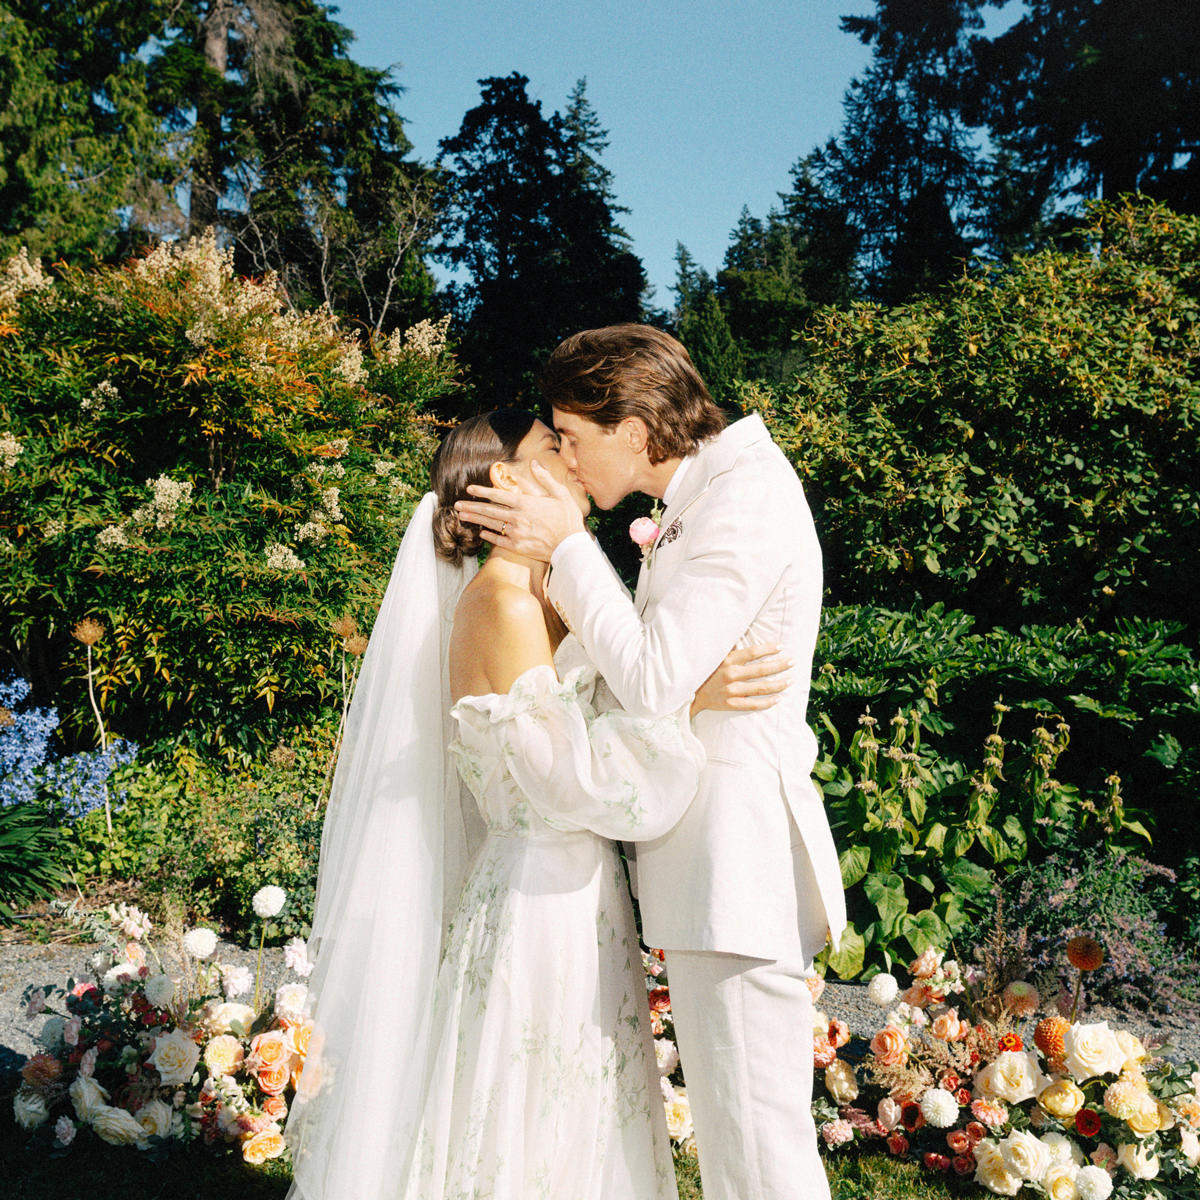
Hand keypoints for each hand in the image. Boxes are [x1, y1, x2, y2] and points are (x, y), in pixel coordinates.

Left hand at [455, 462, 585, 561]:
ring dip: (475, 520)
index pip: (498, 495)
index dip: (482, 491)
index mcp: (525, 503)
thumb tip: (534, 463)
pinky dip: (489, 536)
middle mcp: (517, 518)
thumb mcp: (560, 493)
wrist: (571, 546)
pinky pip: (499, 541)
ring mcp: (516, 533)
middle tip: (456, 505)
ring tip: (461, 517)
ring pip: (491, 525)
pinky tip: (481, 533)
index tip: (469, 489)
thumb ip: (544, 478)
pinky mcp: (518, 547)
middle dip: (471, 506)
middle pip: (489, 511)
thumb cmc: (568, 518)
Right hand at [690, 644, 792, 718]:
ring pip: (761, 688)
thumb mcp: (716, 656)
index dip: (769, 648)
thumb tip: (744, 632)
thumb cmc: (705, 671)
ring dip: (778, 684)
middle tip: (792, 662)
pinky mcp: (731, 704)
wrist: (690, 693)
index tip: (781, 646)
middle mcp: (731, 675)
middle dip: (780, 665)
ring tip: (790, 680)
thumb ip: (731, 647)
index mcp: (728, 660)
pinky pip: (753, 704)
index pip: (753, 652)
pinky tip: (778, 698)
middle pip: (762, 670)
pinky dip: (767, 702)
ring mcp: (732, 691)